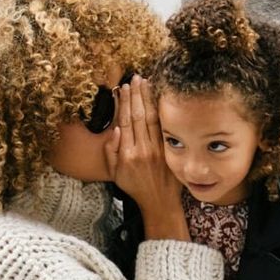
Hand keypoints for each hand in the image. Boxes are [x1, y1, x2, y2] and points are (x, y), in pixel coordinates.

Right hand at [103, 77, 187, 240]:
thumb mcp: (115, 174)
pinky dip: (161, 110)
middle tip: (135, 78)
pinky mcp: (169, 149)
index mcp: (127, 154)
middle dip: (136, 94)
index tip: (123, 88)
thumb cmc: (134, 187)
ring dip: (148, 98)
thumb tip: (116, 129)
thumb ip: (111, 151)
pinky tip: (160, 98)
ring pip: (151, 117)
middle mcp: (142, 149)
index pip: (124, 121)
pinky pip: (164, 126)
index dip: (123, 103)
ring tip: (146, 82)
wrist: (159, 201)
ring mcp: (157, 148)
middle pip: (138, 115)